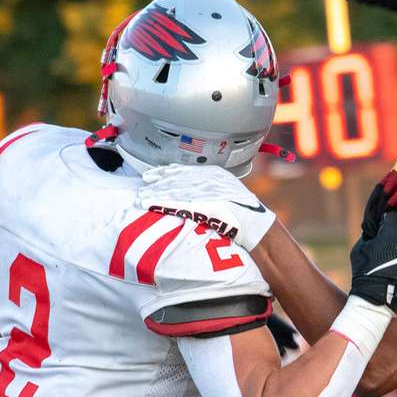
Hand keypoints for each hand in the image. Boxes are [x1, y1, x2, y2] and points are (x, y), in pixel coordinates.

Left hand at [138, 164, 276, 250]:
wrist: (255, 226)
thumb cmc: (244, 213)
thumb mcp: (229, 192)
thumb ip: (213, 187)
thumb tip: (200, 189)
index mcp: (215, 174)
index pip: (186, 169)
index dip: (168, 171)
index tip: (155, 173)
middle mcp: (209, 180)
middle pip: (177, 177)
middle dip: (158, 180)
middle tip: (143, 181)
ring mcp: (206, 192)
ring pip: (174, 189)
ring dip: (156, 193)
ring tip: (141, 197)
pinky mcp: (201, 205)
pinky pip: (177, 203)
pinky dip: (162, 202)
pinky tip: (150, 203)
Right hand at [349, 212, 396, 310]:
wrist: (376, 298)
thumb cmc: (364, 271)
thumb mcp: (360, 247)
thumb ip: (370, 233)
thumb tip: (376, 228)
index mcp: (392, 232)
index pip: (394, 216)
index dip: (387, 221)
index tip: (383, 227)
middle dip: (396, 235)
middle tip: (387, 245)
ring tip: (393, 260)